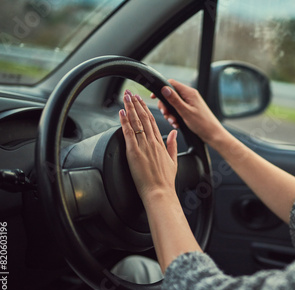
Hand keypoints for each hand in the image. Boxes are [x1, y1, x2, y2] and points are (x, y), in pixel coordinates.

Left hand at [119, 89, 177, 203]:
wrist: (160, 192)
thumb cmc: (165, 180)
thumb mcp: (173, 161)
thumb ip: (172, 145)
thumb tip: (172, 133)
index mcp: (160, 144)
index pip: (152, 122)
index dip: (145, 109)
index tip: (141, 100)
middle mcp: (152, 142)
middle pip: (143, 118)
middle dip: (136, 104)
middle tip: (131, 93)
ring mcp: (143, 146)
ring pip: (136, 122)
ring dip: (130, 108)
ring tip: (125, 97)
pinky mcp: (134, 152)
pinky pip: (128, 133)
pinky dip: (124, 121)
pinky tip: (121, 112)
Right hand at [151, 79, 226, 145]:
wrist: (213, 134)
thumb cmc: (202, 123)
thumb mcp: (185, 112)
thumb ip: (174, 100)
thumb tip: (164, 89)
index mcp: (189, 93)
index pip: (171, 84)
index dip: (161, 89)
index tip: (154, 97)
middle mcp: (190, 96)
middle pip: (171, 95)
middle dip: (166, 106)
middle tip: (166, 115)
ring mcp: (190, 103)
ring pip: (173, 104)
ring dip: (170, 114)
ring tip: (174, 122)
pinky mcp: (190, 109)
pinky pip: (178, 110)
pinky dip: (175, 117)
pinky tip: (177, 124)